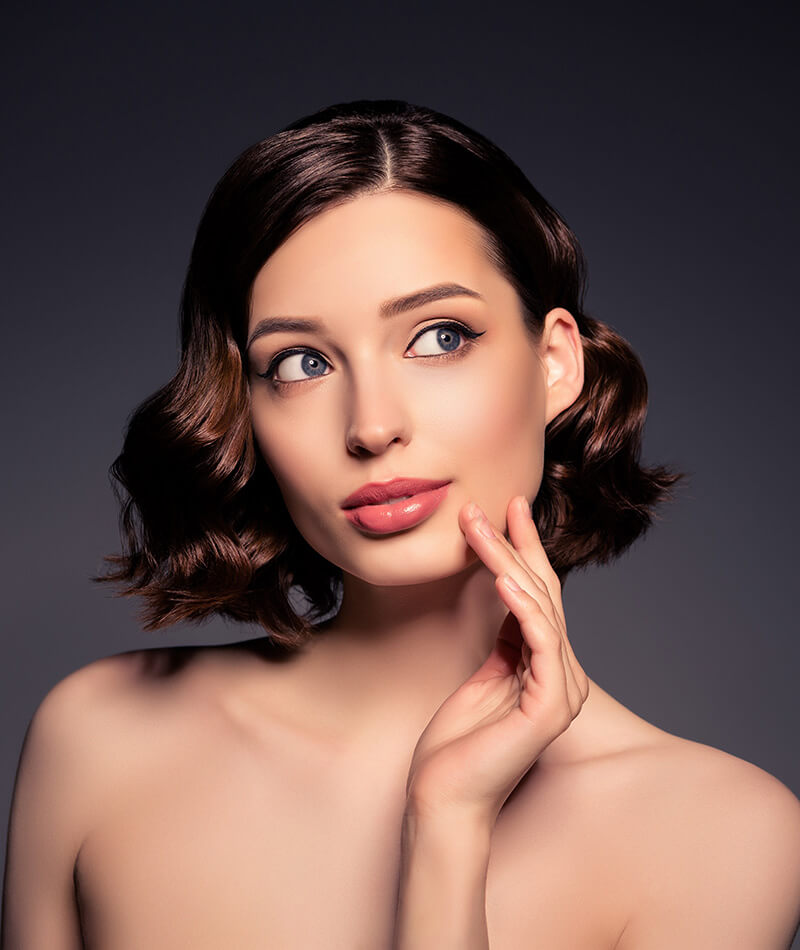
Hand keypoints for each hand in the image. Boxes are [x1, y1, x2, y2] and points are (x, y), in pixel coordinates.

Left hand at [404, 495, 589, 828]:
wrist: (444, 799)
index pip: (539, 596)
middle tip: (489, 504)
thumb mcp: (483, 676)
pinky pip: (542, 643)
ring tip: (478, 529)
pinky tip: (501, 578)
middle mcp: (562, 676)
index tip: (508, 510)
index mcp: (547, 669)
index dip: (524, 551)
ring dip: (506, 563)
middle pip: (542, 595)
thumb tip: (508, 594)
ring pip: (539, 610)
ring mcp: (560, 692)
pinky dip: (523, 608)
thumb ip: (504, 641)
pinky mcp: (550, 707)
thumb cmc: (456, 745)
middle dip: (514, 545)